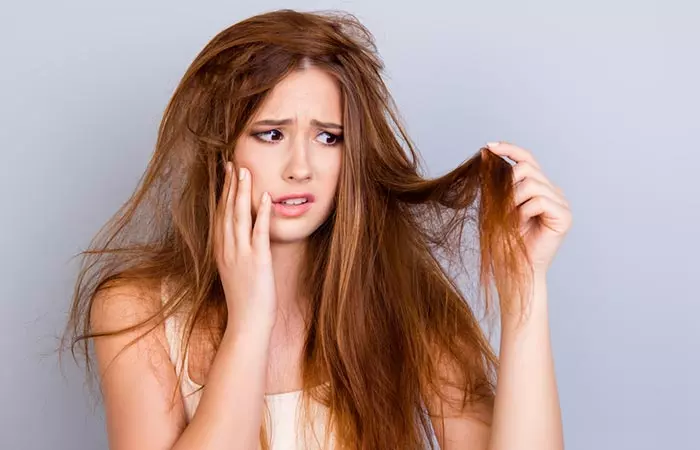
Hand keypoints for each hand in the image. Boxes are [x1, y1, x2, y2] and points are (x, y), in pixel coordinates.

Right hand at [213, 161, 276, 334]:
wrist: (247, 323)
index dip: (223, 191)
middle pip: (226, 210)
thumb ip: (236, 251)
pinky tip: (265, 197)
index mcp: (221, 250)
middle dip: (230, 184)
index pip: (220, 214)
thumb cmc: (245, 299)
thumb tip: (241, 236)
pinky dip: (262, 214)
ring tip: (245, 170)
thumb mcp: (235, 270)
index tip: (226, 173)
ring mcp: (241, 255)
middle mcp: (227, 249)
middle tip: (232, 162)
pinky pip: (259, 233)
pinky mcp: (258, 262)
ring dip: (242, 192)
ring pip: (239, 217)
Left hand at [486, 141, 572, 274]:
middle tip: (503, 207)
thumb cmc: (503, 240)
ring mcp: (561, 203)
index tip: (489, 146)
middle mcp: (552, 191)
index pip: (526, 159)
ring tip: (511, 219)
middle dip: (508, 184)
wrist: (512, 267)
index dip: (509, 149)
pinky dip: (524, 211)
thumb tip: (486, 152)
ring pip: (532, 183)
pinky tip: (522, 223)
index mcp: (537, 187)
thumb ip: (494, 181)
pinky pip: (540, 200)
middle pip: (527, 168)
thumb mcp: (494, 205)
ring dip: (513, 201)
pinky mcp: (564, 216)